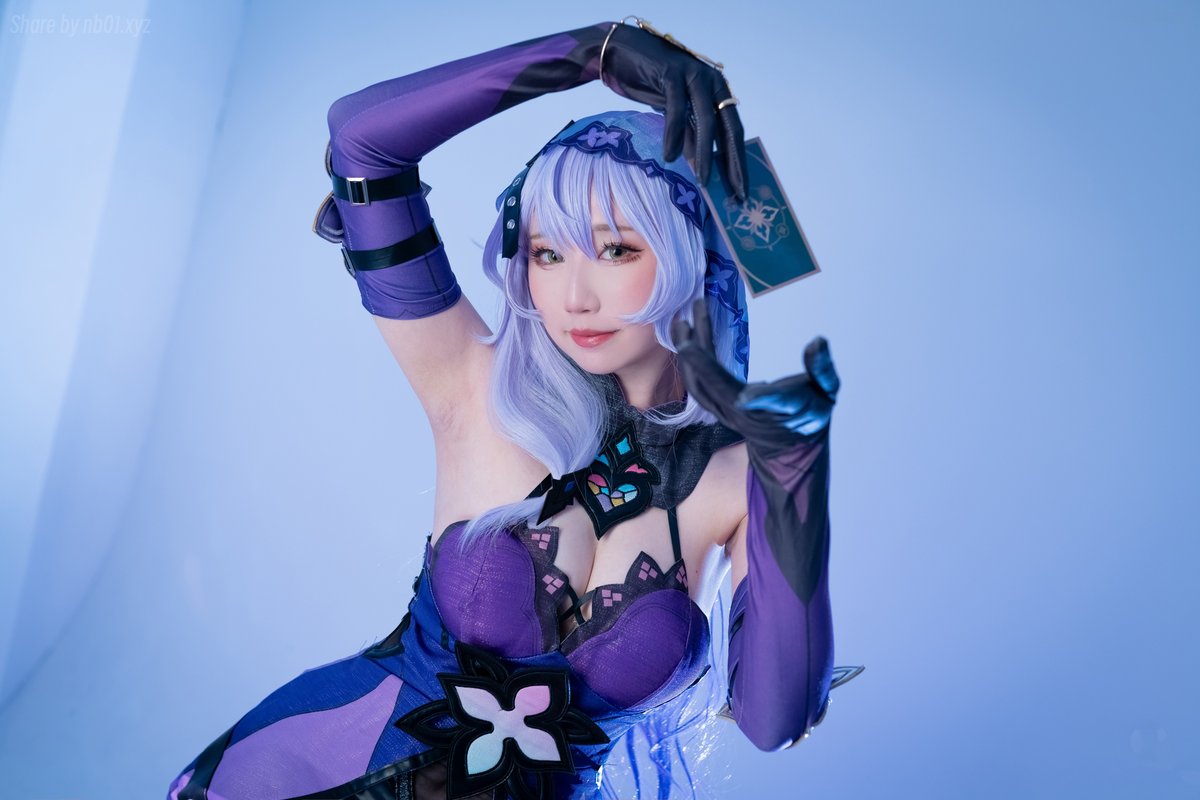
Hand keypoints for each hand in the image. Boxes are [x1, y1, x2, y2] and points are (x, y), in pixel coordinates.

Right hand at [603, 24, 748, 198]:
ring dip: (705, 153)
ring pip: (706, 120)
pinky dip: (673, 136)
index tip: (741, 190)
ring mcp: (694, 76)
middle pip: (729, 128)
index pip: (734, 130)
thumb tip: (702, 165)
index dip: (738, 161)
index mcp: (718, 90)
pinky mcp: (672, 74)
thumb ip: (690, 133)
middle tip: (734, 193)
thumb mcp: (677, 112)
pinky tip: (670, 157)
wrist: (622, 52)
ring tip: (703, 181)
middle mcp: (712, 82)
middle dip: (732, 163)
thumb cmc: (651, 83)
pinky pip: (676, 111)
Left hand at [671, 299, 838, 445]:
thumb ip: (822, 370)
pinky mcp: (717, 408)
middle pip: (720, 387)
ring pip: (700, 386)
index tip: (746, 396)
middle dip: (703, 354)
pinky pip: (696, 386)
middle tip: (697, 310)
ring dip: (689, 353)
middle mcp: (748, 415)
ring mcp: (727, 413)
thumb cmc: (810, 413)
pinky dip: (688, 362)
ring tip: (682, 322)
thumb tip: (817, 343)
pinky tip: (685, 339)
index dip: (760, 399)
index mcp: (781, 410)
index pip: (771, 404)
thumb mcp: (826, 392)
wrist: (788, 446)